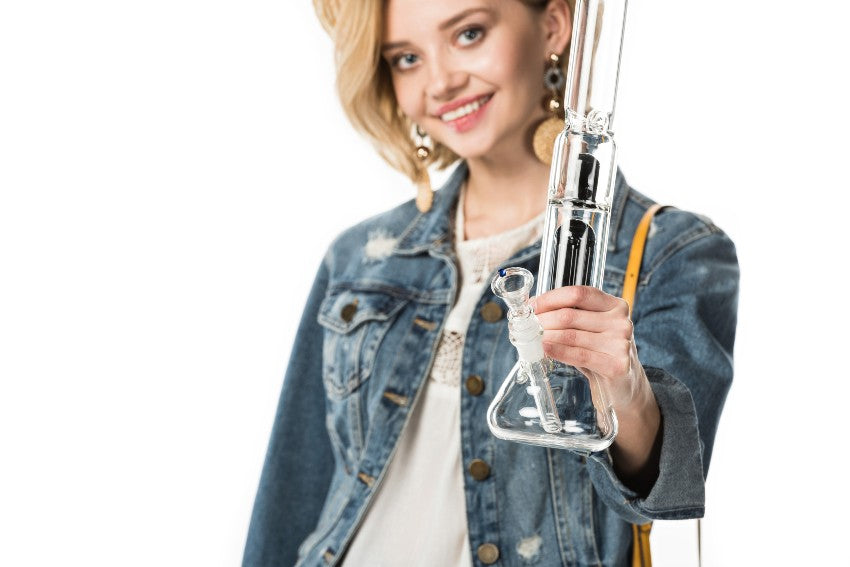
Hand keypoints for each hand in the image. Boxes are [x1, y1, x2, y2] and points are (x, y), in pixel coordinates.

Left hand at [531, 285, 646, 410]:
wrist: (624, 384)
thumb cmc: (601, 352)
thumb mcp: (590, 328)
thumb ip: (569, 314)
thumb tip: (532, 305)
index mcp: (615, 305)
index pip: (578, 294)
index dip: (550, 298)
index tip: (532, 306)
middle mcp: (621, 321)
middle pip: (570, 315)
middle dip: (542, 320)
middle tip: (527, 326)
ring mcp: (620, 343)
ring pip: (571, 335)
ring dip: (546, 336)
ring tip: (532, 338)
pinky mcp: (615, 365)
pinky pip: (578, 355)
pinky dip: (558, 351)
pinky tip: (545, 349)